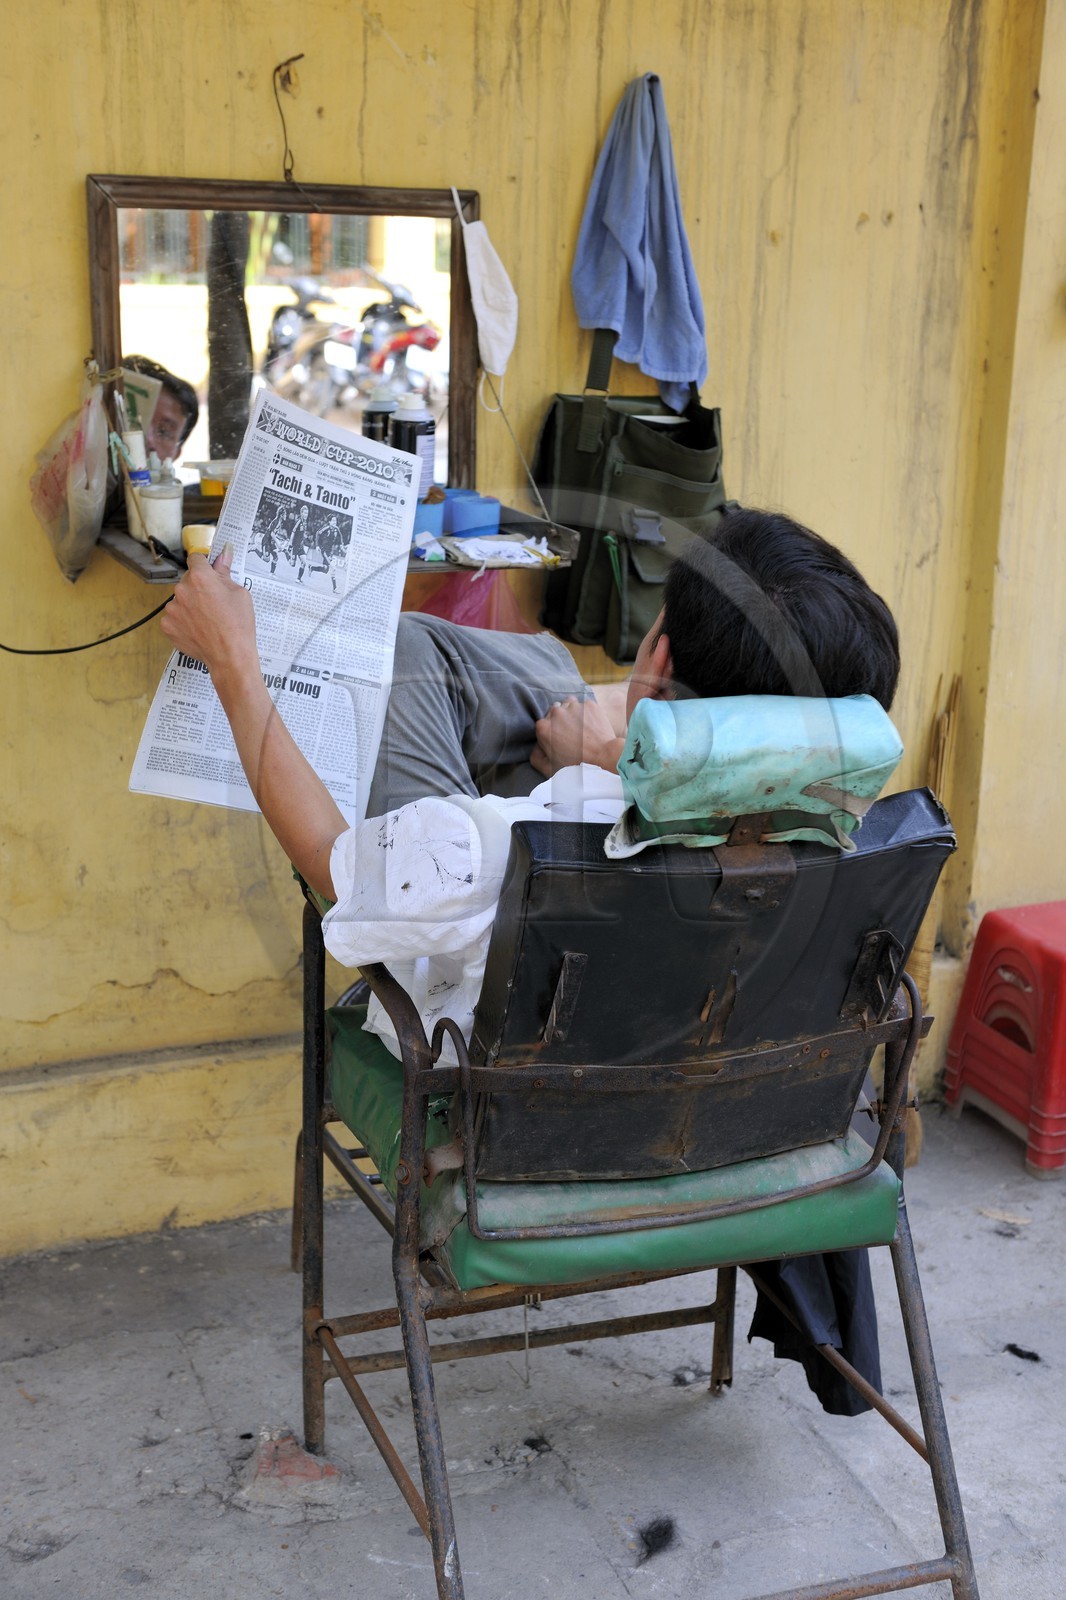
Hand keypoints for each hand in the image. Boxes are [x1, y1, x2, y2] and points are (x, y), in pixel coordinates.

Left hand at [160, 548, 257, 684]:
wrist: (230, 656)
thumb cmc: (238, 625)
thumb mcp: (239, 593)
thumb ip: (225, 572)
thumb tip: (223, 555)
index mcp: (201, 577)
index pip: (196, 558)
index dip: (204, 565)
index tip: (209, 572)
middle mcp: (182, 590)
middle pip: (188, 580)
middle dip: (198, 587)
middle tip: (214, 603)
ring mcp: (172, 609)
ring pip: (180, 599)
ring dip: (190, 604)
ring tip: (206, 619)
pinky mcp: (167, 625)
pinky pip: (174, 616)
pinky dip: (183, 620)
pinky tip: (198, 628)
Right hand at [531, 696, 624, 777]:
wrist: (603, 757)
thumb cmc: (576, 766)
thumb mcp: (549, 769)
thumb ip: (535, 757)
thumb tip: (535, 747)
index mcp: (543, 727)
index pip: (542, 725)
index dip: (550, 733)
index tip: (558, 741)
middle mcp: (556, 712)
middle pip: (554, 712)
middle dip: (560, 721)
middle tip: (570, 735)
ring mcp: (573, 706)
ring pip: (568, 704)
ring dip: (571, 713)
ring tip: (580, 727)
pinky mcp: (589, 704)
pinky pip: (584, 706)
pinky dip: (586, 713)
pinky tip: (591, 726)